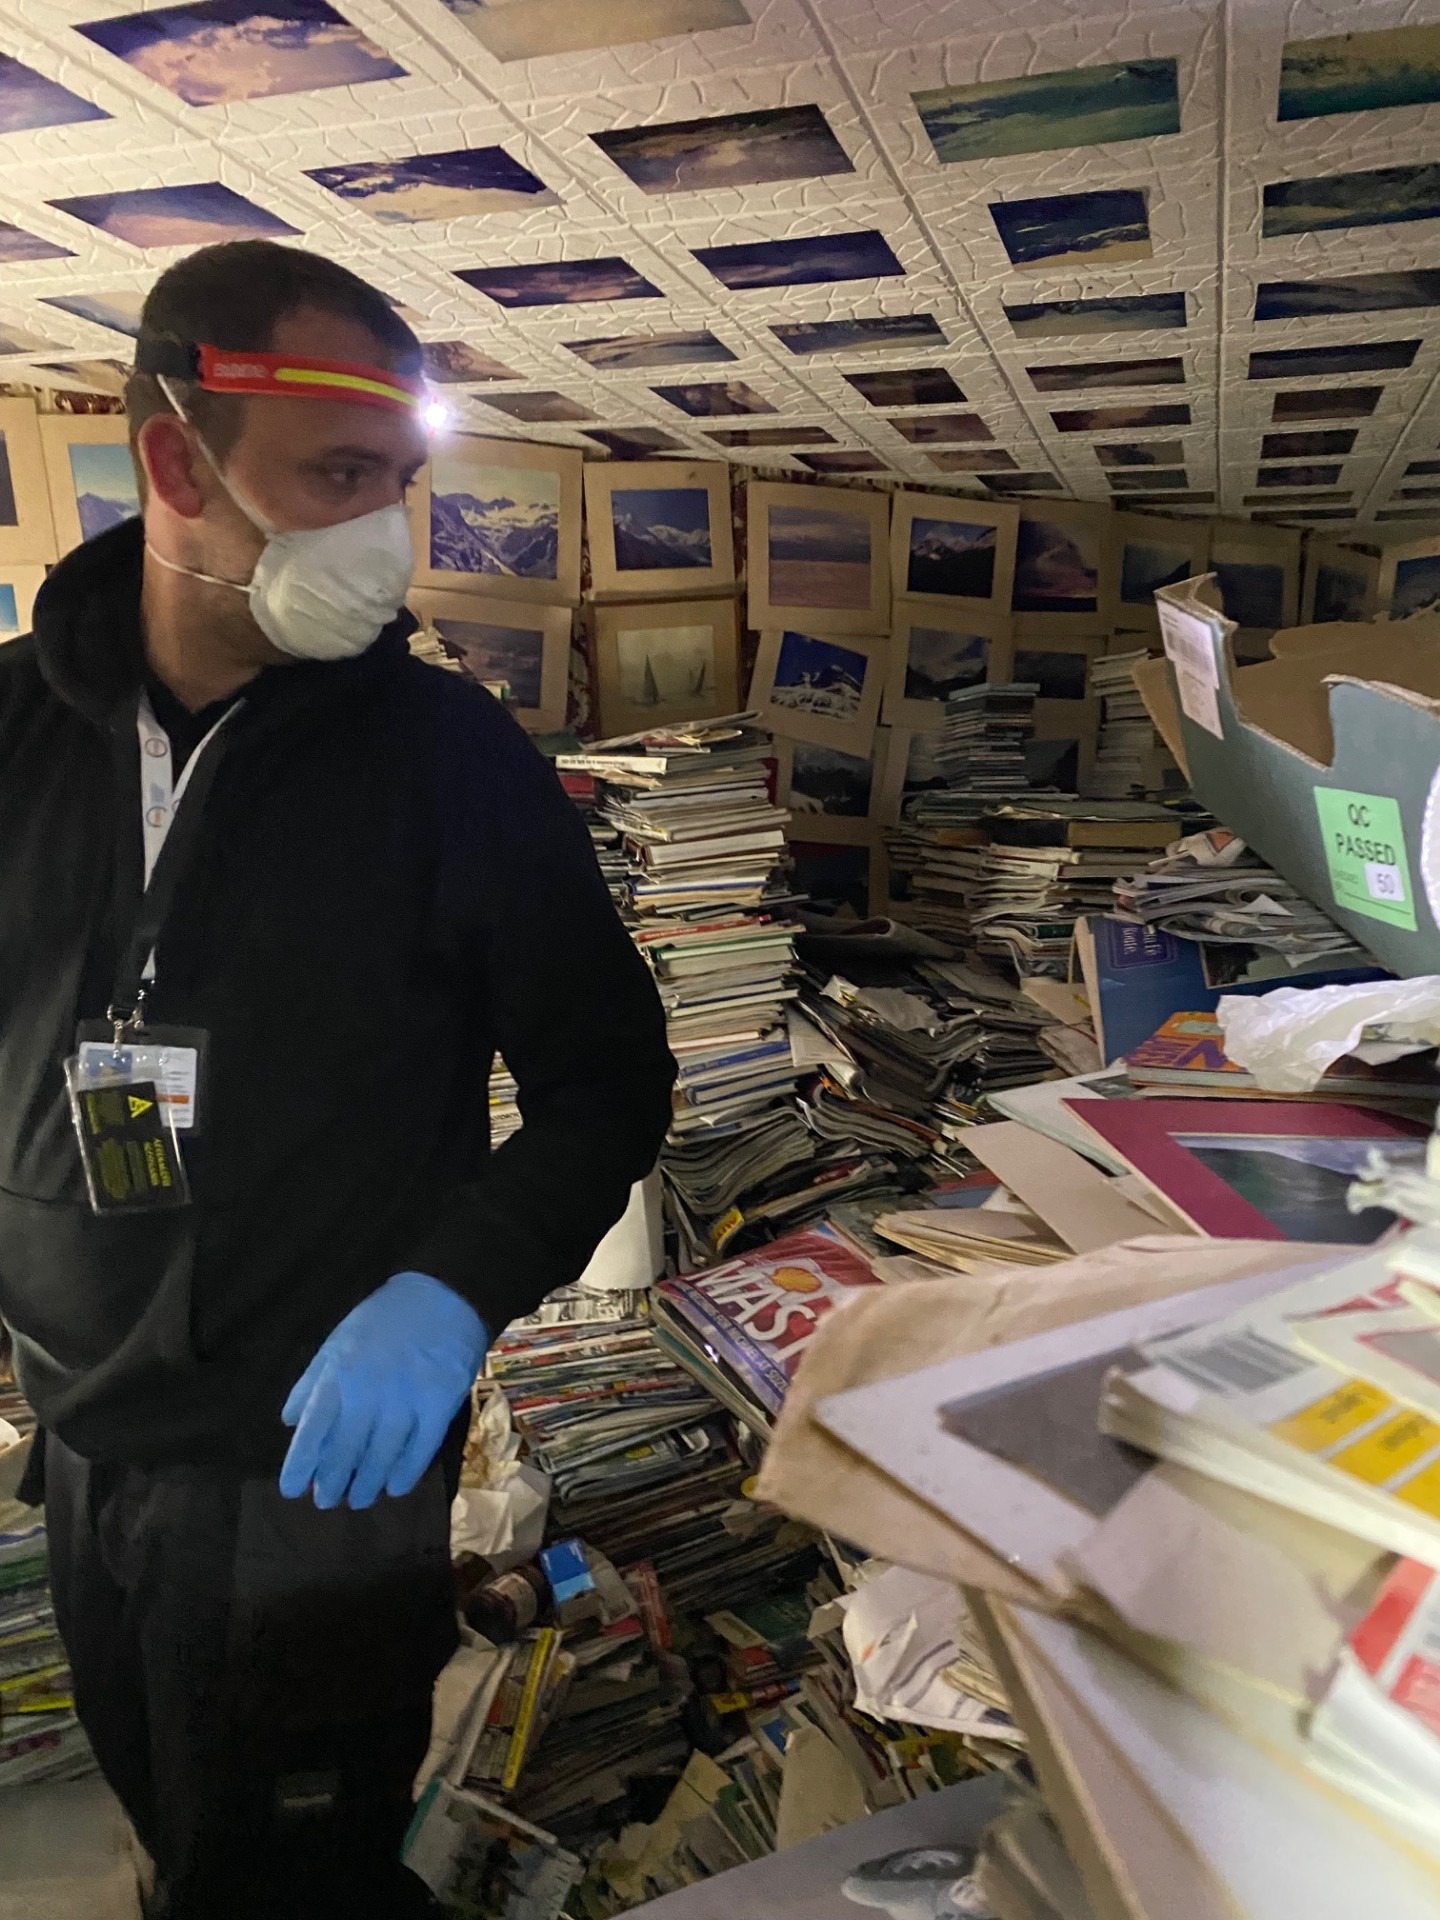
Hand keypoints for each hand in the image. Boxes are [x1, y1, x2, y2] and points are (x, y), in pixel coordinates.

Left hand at [279, 1272, 489, 1510]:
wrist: (443, 1296)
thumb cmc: (384, 1320)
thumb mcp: (337, 1342)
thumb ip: (311, 1382)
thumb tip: (288, 1421)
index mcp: (338, 1375)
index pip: (311, 1432)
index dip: (299, 1466)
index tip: (292, 1490)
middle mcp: (368, 1392)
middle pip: (344, 1452)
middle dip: (332, 1483)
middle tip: (327, 1501)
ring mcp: (405, 1400)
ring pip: (381, 1458)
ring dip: (366, 1485)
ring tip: (358, 1500)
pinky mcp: (439, 1405)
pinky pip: (420, 1450)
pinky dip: (405, 1474)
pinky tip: (395, 1487)